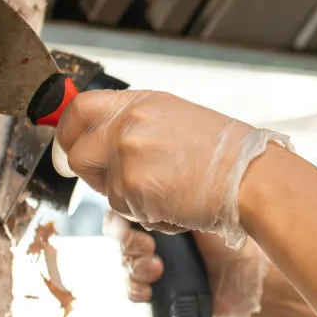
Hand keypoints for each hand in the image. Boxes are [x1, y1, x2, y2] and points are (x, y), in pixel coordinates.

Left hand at [53, 90, 289, 248]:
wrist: (250, 177)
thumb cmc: (227, 155)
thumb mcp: (177, 120)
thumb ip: (137, 126)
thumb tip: (103, 144)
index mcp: (141, 102)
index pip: (80, 108)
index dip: (66, 132)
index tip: (68, 149)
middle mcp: (128, 122)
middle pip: (78, 153)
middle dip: (91, 176)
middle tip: (117, 185)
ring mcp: (127, 153)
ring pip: (105, 189)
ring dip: (130, 199)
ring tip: (171, 192)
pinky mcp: (132, 186)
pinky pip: (125, 210)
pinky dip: (148, 214)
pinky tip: (177, 204)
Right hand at [104, 212, 268, 316]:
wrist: (251, 275)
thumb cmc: (234, 235)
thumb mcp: (207, 209)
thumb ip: (176, 200)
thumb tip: (153, 193)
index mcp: (161, 209)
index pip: (124, 209)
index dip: (122, 219)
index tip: (139, 225)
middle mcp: (155, 235)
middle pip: (120, 238)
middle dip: (129, 245)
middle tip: (149, 249)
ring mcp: (155, 262)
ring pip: (124, 264)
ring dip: (134, 268)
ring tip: (157, 270)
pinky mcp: (161, 289)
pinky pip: (133, 290)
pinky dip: (136, 290)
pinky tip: (150, 290)